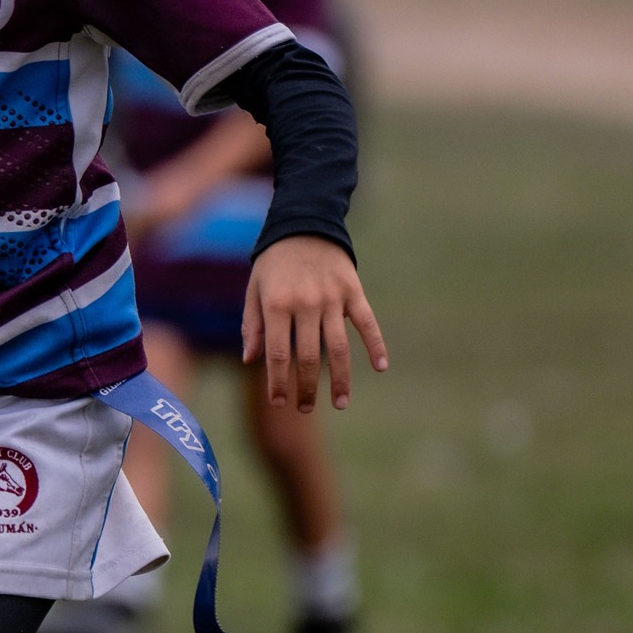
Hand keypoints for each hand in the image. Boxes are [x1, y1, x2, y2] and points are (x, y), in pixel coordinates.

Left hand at [242, 235, 387, 412]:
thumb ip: (251, 325)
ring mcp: (331, 298)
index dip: (278, 382)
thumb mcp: (254, 290)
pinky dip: (376, 345)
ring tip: (340, 403)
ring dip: (340, 379)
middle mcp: (305, 304)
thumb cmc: (274, 263)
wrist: (304, 223)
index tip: (279, 403)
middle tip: (305, 409)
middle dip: (306, 388)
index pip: (277, 354)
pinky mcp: (353, 291)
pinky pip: (367, 322)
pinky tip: (381, 367)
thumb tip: (251, 361)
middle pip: (308, 357)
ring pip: (338, 347)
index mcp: (276, 305)